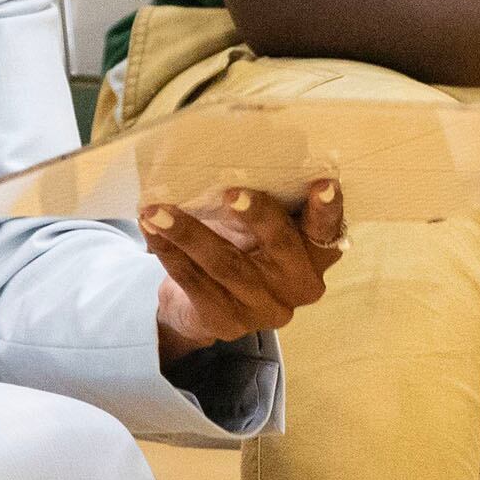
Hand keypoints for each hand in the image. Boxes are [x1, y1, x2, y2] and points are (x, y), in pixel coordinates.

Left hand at [144, 181, 347, 358]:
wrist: (201, 303)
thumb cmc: (241, 247)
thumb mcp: (260, 227)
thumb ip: (265, 204)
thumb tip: (232, 157)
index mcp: (315, 254)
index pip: (327, 230)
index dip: (326, 210)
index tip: (322, 184)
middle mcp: (298, 284)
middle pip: (281, 245)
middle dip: (257, 217)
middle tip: (233, 193)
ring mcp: (263, 308)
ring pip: (226, 264)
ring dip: (189, 233)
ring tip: (159, 209)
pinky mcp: (226, 322)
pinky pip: (194, 282)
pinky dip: (170, 252)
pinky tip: (151, 230)